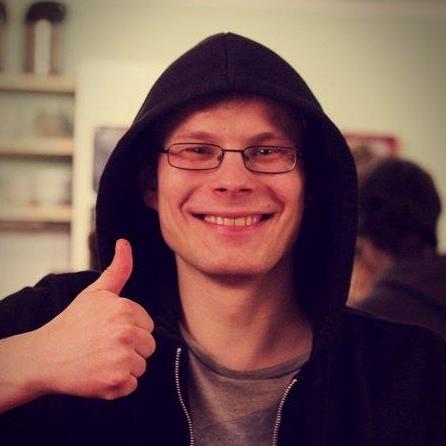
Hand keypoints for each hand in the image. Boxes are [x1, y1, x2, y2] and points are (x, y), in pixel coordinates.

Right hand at [29, 238, 155, 399]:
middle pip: (149, 346)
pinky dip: (118, 385)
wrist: (44, 356)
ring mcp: (122, 358)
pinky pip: (132, 385)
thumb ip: (118, 269)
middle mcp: (127, 332)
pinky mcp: (117, 381)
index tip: (108, 331)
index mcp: (125, 309)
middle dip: (130, 348)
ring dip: (124, 367)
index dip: (131, 330)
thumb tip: (125, 243)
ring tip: (101, 359)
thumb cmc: (72, 324)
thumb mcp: (95, 292)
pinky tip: (99, 374)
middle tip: (104, 346)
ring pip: (142, 366)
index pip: (148, 326)